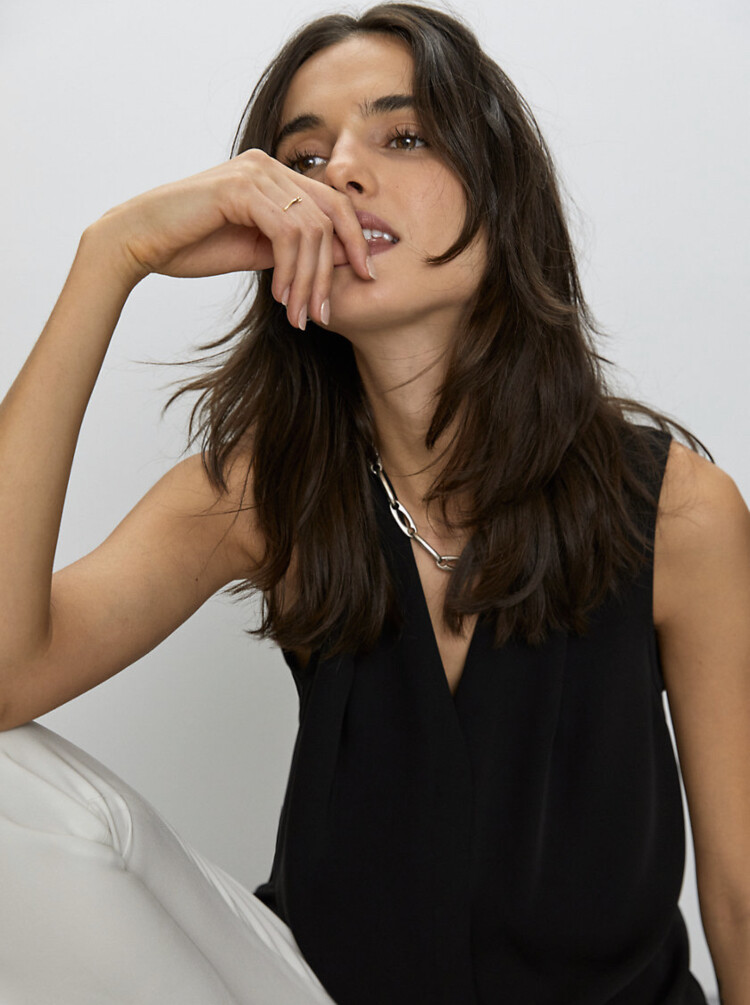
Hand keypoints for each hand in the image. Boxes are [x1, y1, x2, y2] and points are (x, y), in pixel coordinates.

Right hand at [87, 149, 372, 326]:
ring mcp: (255, 172)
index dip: (355, 240)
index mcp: (275, 175)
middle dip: (332, 270)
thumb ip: (295, 250)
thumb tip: (343, 261)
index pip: (334, 203)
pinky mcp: (241, 187)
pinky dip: (290, 270)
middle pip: (330, 215)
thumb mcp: (257, 252)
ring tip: (299, 315)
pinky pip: (287, 233)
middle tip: (323, 313)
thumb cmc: (191, 246)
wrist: (139, 242)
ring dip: (309, 279)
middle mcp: (269, 166)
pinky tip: (281, 297)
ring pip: (311, 229)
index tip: (365, 277)